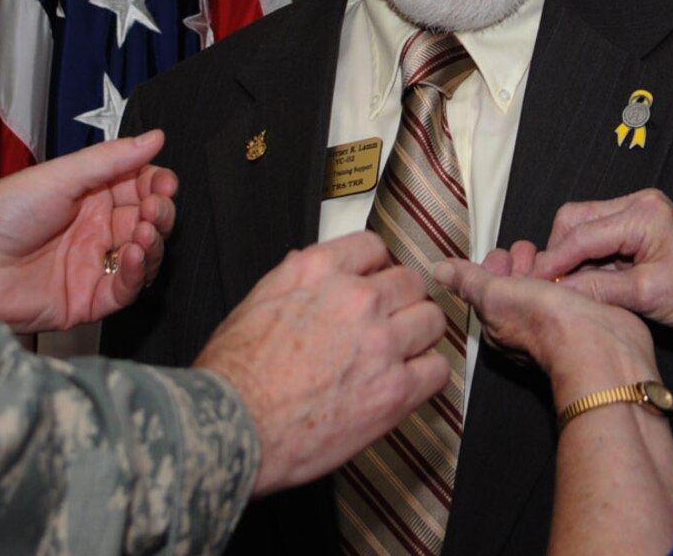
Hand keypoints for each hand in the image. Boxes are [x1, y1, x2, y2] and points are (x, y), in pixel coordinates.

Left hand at [0, 130, 177, 333]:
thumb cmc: (1, 212)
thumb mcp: (60, 176)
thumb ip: (111, 159)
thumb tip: (155, 137)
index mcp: (89, 196)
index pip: (139, 188)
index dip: (157, 186)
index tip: (166, 184)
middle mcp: (94, 230)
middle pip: (147, 222)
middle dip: (160, 213)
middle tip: (157, 208)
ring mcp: (92, 265)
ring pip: (143, 256)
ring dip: (152, 243)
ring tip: (145, 232)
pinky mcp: (87, 300)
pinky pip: (124, 290)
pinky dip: (135, 273)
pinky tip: (132, 255)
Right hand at [195, 232, 447, 496]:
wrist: (234, 425)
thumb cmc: (234, 375)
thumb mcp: (256, 302)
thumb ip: (294, 280)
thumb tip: (309, 271)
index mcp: (319, 271)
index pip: (373, 247)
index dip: (376, 268)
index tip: (375, 282)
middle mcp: (357, 300)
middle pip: (410, 281)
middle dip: (402, 300)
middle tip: (391, 321)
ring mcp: (382, 343)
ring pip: (431, 320)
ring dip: (419, 335)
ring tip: (403, 351)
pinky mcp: (396, 390)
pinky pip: (438, 369)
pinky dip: (427, 375)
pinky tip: (409, 381)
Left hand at [436, 255, 657, 394]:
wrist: (600, 345)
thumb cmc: (548, 328)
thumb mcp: (495, 294)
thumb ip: (469, 281)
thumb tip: (441, 271)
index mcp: (498, 324)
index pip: (489, 288)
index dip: (494, 267)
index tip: (503, 255)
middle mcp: (525, 327)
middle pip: (517, 286)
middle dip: (520, 264)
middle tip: (526, 253)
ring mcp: (556, 323)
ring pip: (545, 287)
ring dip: (546, 268)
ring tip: (550, 257)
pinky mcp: (583, 317)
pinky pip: (571, 291)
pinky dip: (570, 276)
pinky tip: (574, 268)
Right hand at [531, 189, 672, 372]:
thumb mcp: (645, 297)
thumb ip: (596, 289)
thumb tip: (554, 290)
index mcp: (644, 213)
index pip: (581, 234)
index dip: (553, 260)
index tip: (531, 282)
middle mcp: (641, 204)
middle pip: (577, 220)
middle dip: (561, 252)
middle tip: (550, 285)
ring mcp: (642, 214)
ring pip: (586, 228)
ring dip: (575, 257)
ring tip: (571, 288)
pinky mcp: (643, 230)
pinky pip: (603, 238)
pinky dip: (591, 260)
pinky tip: (589, 283)